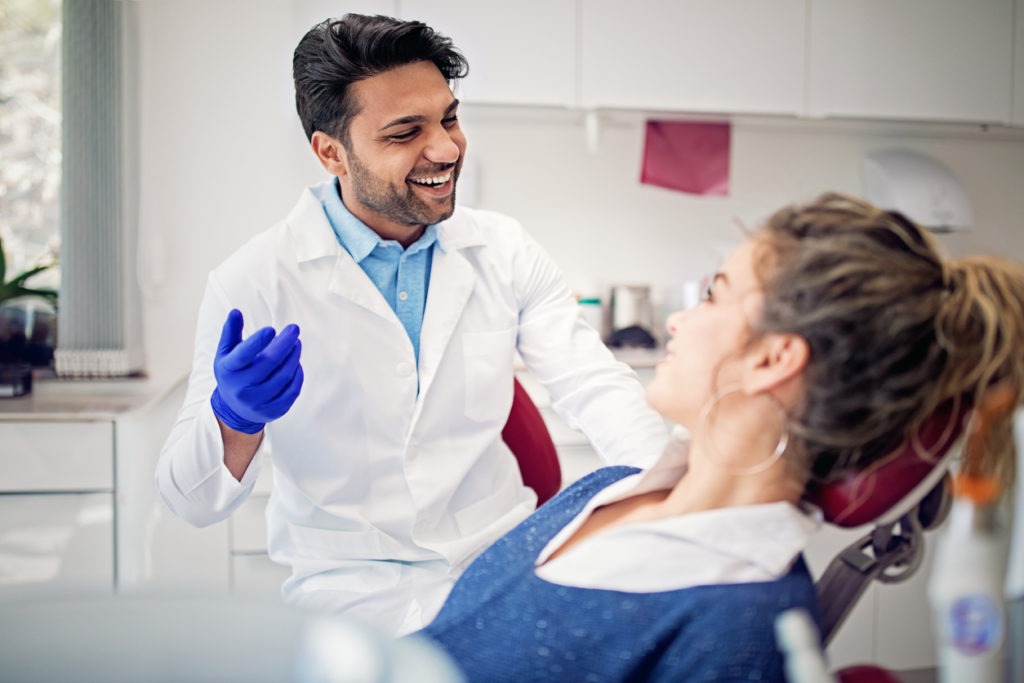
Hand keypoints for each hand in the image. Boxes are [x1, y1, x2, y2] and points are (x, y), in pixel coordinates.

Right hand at [210, 309, 303, 433]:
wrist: (233, 408)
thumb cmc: (233, 372)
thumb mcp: (226, 353)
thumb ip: (231, 332)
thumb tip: (236, 311)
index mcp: (228, 370)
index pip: (243, 355)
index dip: (257, 342)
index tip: (272, 329)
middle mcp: (241, 388)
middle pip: (269, 363)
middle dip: (284, 344)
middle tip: (294, 329)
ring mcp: (257, 402)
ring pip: (283, 377)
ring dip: (294, 357)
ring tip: (296, 344)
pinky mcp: (272, 411)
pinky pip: (291, 391)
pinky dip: (297, 375)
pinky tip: (296, 363)